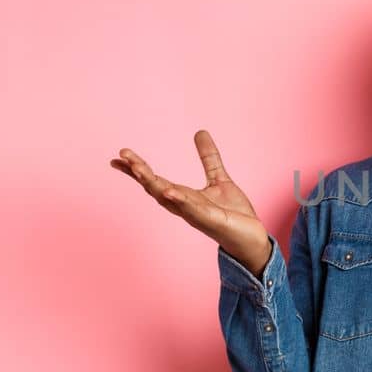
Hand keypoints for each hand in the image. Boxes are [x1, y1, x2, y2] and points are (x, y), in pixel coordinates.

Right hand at [110, 130, 272, 272]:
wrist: (252, 239)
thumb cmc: (233, 214)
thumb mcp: (219, 179)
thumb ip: (209, 157)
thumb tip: (200, 132)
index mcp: (183, 196)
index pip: (155, 180)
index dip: (137, 169)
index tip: (120, 156)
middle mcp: (183, 205)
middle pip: (154, 187)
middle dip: (138, 172)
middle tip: (122, 156)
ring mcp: (194, 214)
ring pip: (167, 197)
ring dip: (151, 183)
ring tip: (137, 168)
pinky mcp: (209, 220)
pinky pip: (191, 209)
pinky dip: (179, 200)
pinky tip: (168, 191)